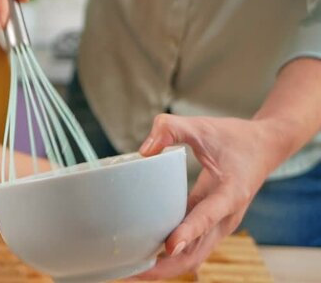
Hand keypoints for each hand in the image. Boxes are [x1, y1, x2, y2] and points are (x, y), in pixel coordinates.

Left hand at [132, 113, 287, 278]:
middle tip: (130, 271)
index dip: (188, 232)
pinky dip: (169, 261)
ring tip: (129, 272)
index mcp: (230, 193)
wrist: (265, 147)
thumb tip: (143, 151)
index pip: (207, 216)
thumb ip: (172, 129)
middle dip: (165, 267)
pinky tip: (143, 262)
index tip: (169, 245)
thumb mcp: (203, 126)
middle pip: (197, 253)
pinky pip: (190, 250)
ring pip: (192, 258)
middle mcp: (227, 217)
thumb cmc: (234, 137)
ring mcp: (219, 226)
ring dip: (164, 269)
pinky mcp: (211, 228)